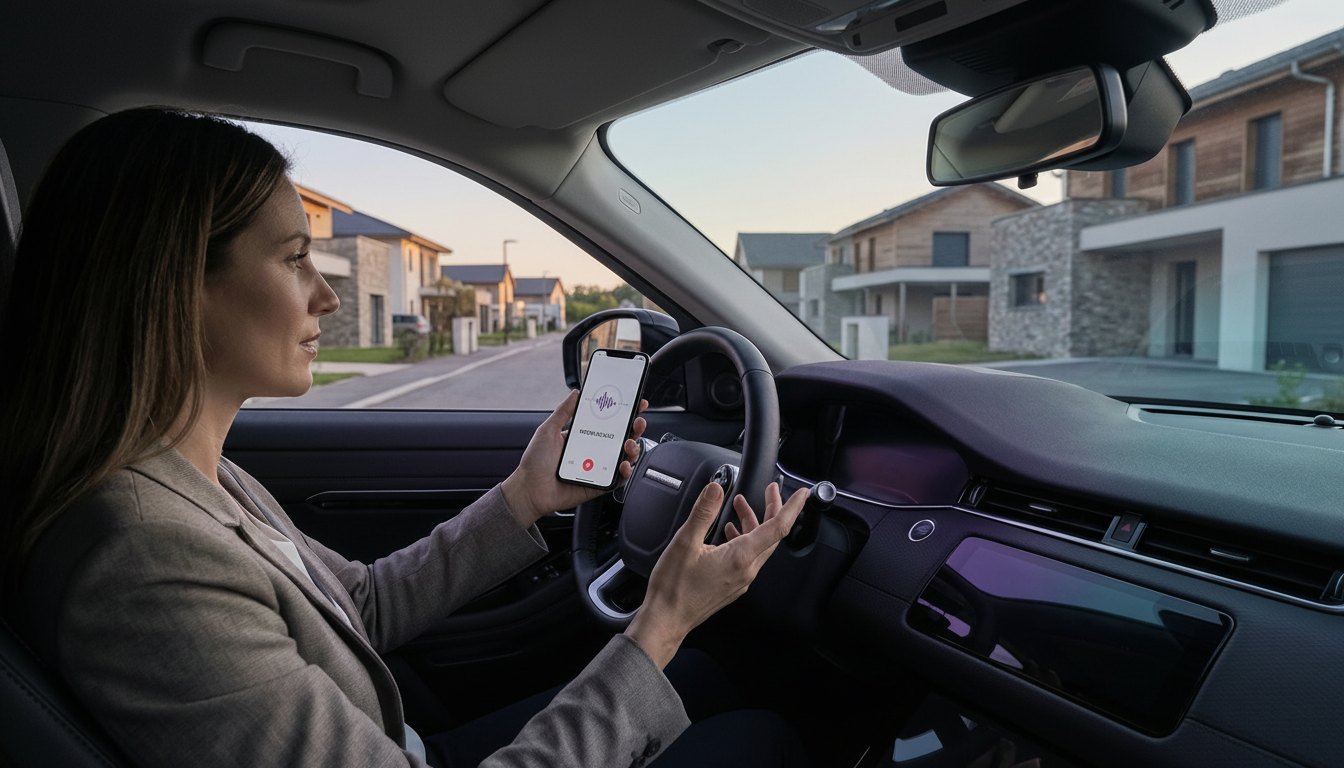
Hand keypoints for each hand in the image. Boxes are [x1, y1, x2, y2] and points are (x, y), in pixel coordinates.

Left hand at [500, 389, 647, 527]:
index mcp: (584, 436)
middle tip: (637, 421)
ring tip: (629, 443)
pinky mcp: (600, 484)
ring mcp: (598, 468)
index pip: (608, 422)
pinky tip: (623, 464)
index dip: (623, 413)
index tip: (634, 403)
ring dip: (633, 448)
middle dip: (635, 428)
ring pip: (625, 457)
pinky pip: (619, 479)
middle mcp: (594, 451)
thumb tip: (576, 393)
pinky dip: (626, 471)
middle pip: (622, 438)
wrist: (529, 489)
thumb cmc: (535, 462)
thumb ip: (563, 411)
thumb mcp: (548, 430)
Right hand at [625, 481, 808, 667]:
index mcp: (740, 558)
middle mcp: (746, 570)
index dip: (792, 507)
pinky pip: (748, 557)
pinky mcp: (733, 585)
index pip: (778, 528)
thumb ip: (703, 512)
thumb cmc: (674, 588)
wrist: (666, 620)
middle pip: (772, 535)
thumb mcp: (684, 542)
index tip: (802, 493)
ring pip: (759, 545)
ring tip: (740, 505)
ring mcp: (741, 580)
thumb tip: (716, 489)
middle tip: (769, 490)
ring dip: (754, 522)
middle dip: (773, 509)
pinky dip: (744, 538)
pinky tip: (728, 531)